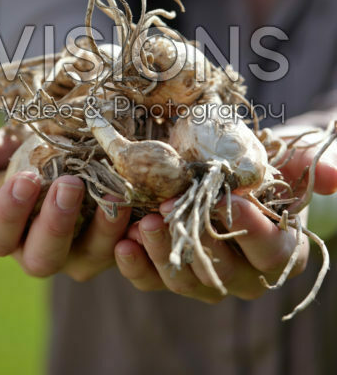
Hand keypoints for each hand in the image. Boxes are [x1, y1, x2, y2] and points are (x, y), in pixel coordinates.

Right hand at [0, 130, 130, 279]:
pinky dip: (137, 241)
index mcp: (11, 231)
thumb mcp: (13, 147)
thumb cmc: (42, 152)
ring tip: (114, 193)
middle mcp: (44, 251)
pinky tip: (145, 215)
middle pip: (41, 257)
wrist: (91, 155)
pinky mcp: (119, 251)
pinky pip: (128, 260)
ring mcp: (84, 255)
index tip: (26, 179)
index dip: (7, 213)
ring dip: (102, 231)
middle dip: (54, 224)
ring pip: (88, 260)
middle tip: (69, 185)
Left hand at [113, 143, 336, 302]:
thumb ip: (312, 166)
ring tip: (145, 225)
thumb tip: (334, 177)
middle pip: (223, 273)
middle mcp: (245, 273)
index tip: (229, 200)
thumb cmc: (267, 166)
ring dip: (163, 255)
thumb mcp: (292, 160)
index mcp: (280, 250)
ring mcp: (206, 276)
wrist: (234, 174)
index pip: (271, 251)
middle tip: (171, 209)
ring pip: (185, 281)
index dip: (252, 229)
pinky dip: (138, 266)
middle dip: (197, 241)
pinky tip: (125, 243)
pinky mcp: (172, 271)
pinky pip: (153, 281)